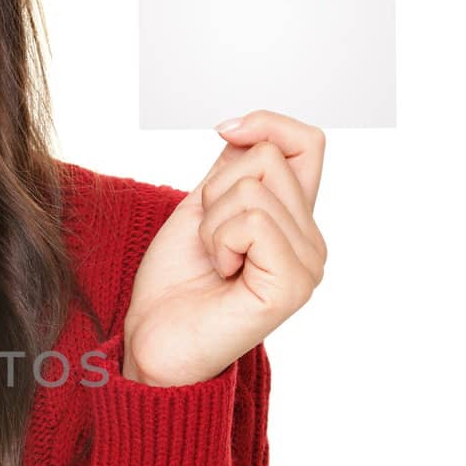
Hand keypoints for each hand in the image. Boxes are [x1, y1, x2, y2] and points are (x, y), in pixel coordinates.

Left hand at [122, 109, 327, 386]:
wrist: (154, 341)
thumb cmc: (173, 285)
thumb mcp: (202, 209)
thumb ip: (233, 170)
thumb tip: (248, 128)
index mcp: (295, 221)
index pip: (308, 142)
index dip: (265, 124)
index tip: (224, 133)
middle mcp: (312, 242)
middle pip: (270, 158)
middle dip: (217, 189)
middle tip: (210, 241)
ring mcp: (308, 265)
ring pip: (255, 187)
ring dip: (212, 220)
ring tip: (214, 261)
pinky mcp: (292, 286)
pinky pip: (252, 221)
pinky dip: (218, 240)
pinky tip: (221, 273)